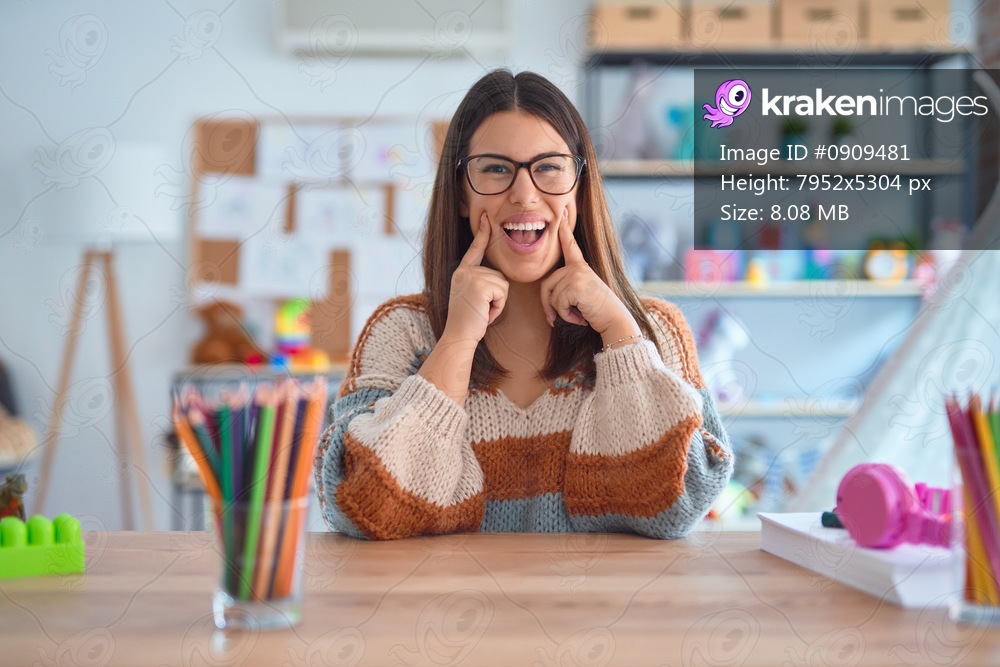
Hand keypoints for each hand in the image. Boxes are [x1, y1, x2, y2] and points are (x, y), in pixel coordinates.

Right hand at [443, 213, 508, 343]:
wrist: (458, 336)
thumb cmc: (468, 322)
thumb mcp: (471, 297)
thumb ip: (479, 283)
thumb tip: (498, 279)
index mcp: (461, 272)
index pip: (475, 249)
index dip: (482, 233)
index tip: (485, 216)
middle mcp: (465, 271)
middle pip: (498, 274)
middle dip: (497, 296)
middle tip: (481, 310)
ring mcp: (471, 277)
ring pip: (503, 284)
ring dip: (498, 303)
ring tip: (482, 312)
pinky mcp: (480, 285)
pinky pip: (503, 292)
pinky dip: (499, 307)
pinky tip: (485, 314)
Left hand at [539, 210, 639, 340]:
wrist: (614, 320)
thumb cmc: (597, 311)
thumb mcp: (581, 295)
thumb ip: (567, 288)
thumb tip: (548, 300)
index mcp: (581, 267)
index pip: (570, 246)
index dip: (565, 231)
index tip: (562, 215)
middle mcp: (578, 267)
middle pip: (547, 284)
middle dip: (548, 305)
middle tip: (556, 318)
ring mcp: (577, 274)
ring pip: (552, 296)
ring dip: (560, 313)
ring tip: (577, 316)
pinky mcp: (575, 284)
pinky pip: (558, 304)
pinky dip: (566, 316)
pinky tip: (580, 317)